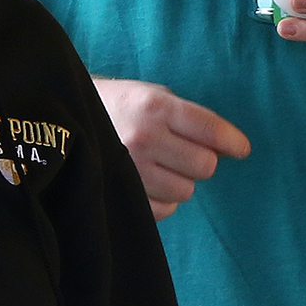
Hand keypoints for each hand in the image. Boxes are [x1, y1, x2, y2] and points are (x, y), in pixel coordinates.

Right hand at [96, 78, 249, 221]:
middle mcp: (144, 137)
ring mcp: (131, 169)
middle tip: (186, 153)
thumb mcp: (151, 96)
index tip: (241, 149)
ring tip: (161, 166)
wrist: (64, 120)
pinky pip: (166, 209)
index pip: (212, 131)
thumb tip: (225, 147)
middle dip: (202, 161)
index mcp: (155, 107)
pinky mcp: (122, 194)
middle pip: (205, 166)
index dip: (234, 143)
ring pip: (187, 190)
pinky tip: (150, 182)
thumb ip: (186, 117)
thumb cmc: (120, 106)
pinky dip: (164, 199)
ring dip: (182, 180)